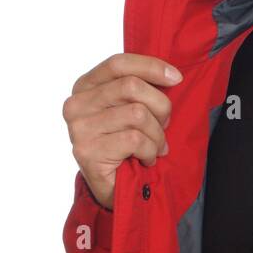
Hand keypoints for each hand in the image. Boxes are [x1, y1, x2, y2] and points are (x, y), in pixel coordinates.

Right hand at [62, 53, 183, 209]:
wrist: (112, 188)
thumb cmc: (125, 145)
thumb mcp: (130, 110)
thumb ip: (140, 90)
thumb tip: (172, 75)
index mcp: (85, 87)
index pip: (118, 64)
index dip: (150, 66)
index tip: (176, 78)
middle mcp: (76, 104)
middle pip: (131, 86)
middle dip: (160, 106)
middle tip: (164, 126)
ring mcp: (79, 128)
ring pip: (137, 114)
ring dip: (157, 134)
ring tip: (154, 147)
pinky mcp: (88, 151)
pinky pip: (135, 140)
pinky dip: (150, 151)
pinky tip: (146, 159)